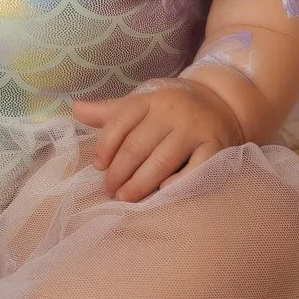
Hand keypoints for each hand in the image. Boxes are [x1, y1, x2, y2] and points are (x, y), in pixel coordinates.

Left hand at [74, 78, 246, 202]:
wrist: (223, 103)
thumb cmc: (172, 110)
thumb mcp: (142, 105)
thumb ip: (110, 112)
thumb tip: (75, 110)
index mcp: (150, 100)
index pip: (120, 122)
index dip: (105, 147)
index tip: (98, 167)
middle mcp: (171, 112)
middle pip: (137, 145)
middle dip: (119, 171)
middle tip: (109, 191)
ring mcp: (195, 130)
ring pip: (162, 160)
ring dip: (140, 183)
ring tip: (125, 198)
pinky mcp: (216, 147)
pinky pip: (196, 169)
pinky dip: (179, 182)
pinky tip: (163, 193)